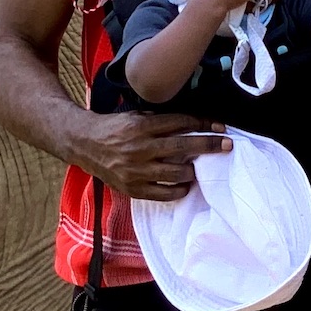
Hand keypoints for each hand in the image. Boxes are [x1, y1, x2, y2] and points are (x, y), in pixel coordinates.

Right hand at [76, 110, 229, 201]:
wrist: (83, 144)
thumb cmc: (115, 128)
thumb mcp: (136, 116)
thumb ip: (161, 121)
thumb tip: (195, 124)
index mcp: (140, 127)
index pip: (179, 123)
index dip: (203, 124)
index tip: (220, 126)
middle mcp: (138, 149)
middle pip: (183, 148)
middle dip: (209, 145)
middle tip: (227, 145)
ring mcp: (135, 171)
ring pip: (176, 173)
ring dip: (194, 170)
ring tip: (200, 167)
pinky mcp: (131, 188)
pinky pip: (163, 194)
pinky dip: (179, 190)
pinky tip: (186, 184)